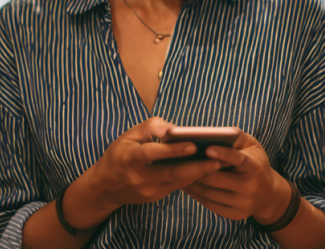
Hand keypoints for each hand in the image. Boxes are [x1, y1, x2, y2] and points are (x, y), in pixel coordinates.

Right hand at [88, 117, 221, 206]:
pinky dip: (192, 178)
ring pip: (178, 182)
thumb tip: (174, 128)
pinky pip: (177, 186)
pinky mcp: (156, 197)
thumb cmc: (119, 154)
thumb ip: (150, 128)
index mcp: (129, 158)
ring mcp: (148, 191)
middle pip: (171, 173)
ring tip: (219, 164)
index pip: (153, 154)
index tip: (193, 145)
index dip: (173, 151)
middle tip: (218, 160)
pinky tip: (207, 170)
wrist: (105, 187)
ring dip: (199, 174)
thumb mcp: (127, 135)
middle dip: (196, 167)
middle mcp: (139, 177)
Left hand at [180, 130, 293, 223]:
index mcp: (255, 167)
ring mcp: (243, 204)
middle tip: (179, 160)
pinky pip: (209, 204)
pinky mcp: (235, 215)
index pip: (239, 160)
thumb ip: (235, 136)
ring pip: (209, 193)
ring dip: (191, 182)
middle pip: (216, 179)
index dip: (223, 154)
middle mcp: (250, 188)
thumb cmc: (255, 162)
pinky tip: (186, 185)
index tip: (207, 148)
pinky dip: (195, 194)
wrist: (270, 194)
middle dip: (196, 169)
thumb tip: (211, 133)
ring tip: (177, 171)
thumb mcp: (252, 146)